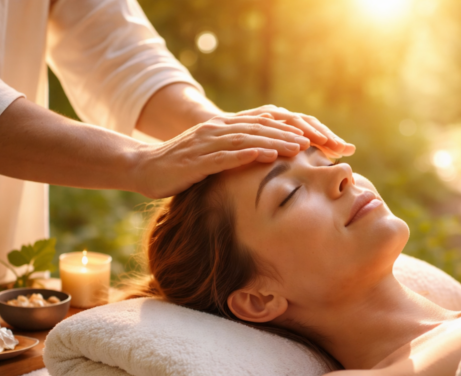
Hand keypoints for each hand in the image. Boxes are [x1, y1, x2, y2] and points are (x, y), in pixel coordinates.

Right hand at [133, 114, 311, 198]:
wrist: (143, 168)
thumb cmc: (182, 166)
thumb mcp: (214, 155)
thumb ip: (237, 153)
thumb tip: (267, 159)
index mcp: (224, 127)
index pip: (264, 122)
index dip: (290, 128)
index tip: (315, 138)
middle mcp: (217, 129)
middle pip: (260, 128)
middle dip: (290, 134)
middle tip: (317, 142)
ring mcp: (206, 143)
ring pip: (247, 139)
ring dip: (275, 143)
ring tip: (299, 149)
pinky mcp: (196, 160)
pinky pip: (224, 156)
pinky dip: (246, 155)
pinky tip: (265, 157)